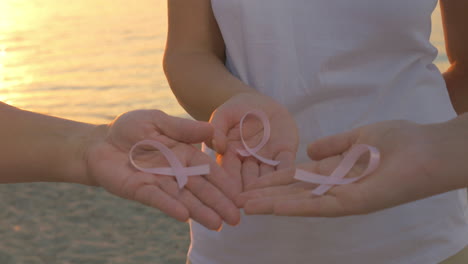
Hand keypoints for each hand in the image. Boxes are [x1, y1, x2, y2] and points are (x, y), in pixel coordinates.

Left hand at [85, 110, 239, 229]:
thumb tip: (212, 129)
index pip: (208, 169)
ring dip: (200, 211)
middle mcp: (175, 171)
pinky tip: (185, 216)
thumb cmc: (131, 128)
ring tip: (218, 224)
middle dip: (219, 203)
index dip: (223, 182)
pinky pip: (157, 198)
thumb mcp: (157, 121)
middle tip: (236, 219)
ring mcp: (159, 182)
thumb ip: (183, 128)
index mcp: (184, 153)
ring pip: (183, 198)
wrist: (100, 142)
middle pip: (200, 188)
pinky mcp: (141, 189)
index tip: (238, 194)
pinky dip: (170, 206)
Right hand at [208, 92, 298, 191]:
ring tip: (266, 199)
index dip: (228, 185)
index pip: (228, 174)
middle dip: (248, 194)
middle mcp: (249, 164)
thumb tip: (218, 145)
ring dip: (267, 189)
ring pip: (268, 177)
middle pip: (248, 181)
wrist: (259, 102)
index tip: (228, 197)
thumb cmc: (236, 109)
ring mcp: (268, 160)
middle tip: (247, 205)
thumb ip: (217, 128)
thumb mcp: (222, 115)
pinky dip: (287, 173)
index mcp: (230, 158)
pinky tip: (288, 181)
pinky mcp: (285, 154)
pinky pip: (287, 165)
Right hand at [237, 119, 465, 216]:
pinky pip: (315, 205)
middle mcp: (334, 188)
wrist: (427, 150)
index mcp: (335, 172)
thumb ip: (334, 145)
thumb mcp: (360, 138)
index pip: (298, 178)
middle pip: (293, 193)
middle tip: (237, 199)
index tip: (251, 182)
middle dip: (265, 195)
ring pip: (299, 202)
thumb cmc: (399, 142)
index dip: (274, 180)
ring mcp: (341, 198)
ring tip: (243, 205)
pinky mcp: (350, 204)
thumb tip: (308, 149)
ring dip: (270, 204)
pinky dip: (290, 206)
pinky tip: (268, 206)